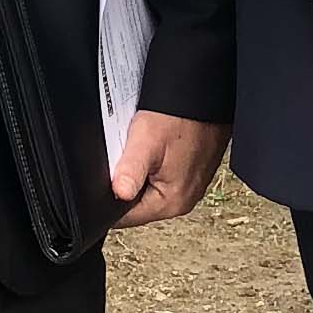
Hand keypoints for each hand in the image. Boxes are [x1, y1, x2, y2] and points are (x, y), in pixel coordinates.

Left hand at [110, 110, 230, 229]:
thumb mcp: (146, 141)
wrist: (206, 95)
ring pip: (147, 188)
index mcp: (173, 202)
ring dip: (138, 171)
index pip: (126, 217)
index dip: (108, 199)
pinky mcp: (189, 172)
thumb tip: (117, 195)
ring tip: (141, 148)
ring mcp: (188, 186)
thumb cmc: (182, 116)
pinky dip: (151, 163)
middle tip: (126, 156)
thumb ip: (129, 171)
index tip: (106, 177)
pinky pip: (160, 176)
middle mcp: (183, 199)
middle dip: (123, 183)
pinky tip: (152, 145)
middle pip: (136, 203)